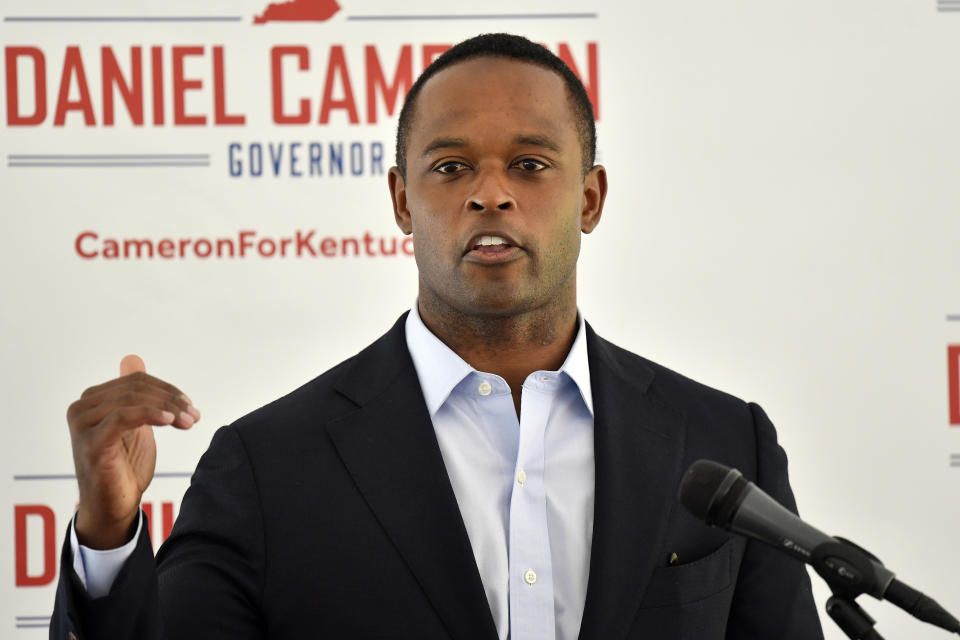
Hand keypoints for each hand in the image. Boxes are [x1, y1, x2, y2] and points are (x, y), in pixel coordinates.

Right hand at [67, 355, 199, 548]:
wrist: (114, 506)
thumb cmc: (124, 465)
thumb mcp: (135, 423)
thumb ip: (134, 394)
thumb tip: (132, 359)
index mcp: (92, 400)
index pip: (136, 381)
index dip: (168, 390)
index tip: (190, 406)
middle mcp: (82, 408)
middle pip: (135, 388)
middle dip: (171, 399)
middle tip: (194, 416)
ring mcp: (83, 425)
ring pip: (132, 400)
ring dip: (168, 408)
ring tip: (188, 422)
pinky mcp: (92, 443)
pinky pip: (123, 417)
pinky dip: (150, 414)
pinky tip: (170, 420)